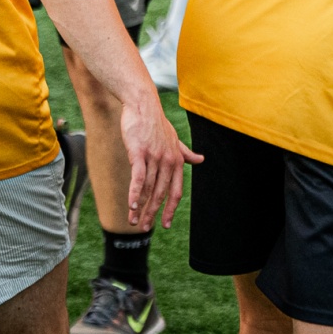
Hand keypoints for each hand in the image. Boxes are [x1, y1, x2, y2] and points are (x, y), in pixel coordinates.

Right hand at [118, 94, 203, 229]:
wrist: (143, 104)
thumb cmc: (156, 123)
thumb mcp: (175, 139)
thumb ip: (186, 153)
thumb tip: (201, 160)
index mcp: (177, 161)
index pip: (176, 191)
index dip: (171, 209)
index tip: (166, 224)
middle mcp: (168, 161)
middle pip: (161, 194)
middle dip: (153, 213)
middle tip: (144, 228)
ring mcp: (154, 157)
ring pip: (148, 189)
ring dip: (140, 208)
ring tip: (133, 221)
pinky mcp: (139, 153)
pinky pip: (138, 178)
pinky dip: (135, 193)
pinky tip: (131, 206)